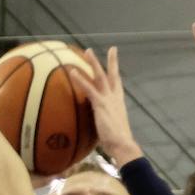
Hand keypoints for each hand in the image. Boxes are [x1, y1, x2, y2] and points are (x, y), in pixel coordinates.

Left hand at [67, 47, 141, 165]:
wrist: (122, 145)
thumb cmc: (117, 143)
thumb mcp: (111, 130)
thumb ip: (104, 123)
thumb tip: (99, 128)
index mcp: (119, 103)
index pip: (117, 84)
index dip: (116, 72)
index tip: (115, 61)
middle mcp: (115, 98)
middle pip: (112, 75)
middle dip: (111, 61)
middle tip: (111, 49)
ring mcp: (108, 100)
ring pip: (101, 76)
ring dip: (94, 63)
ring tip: (87, 51)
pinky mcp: (101, 104)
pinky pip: (89, 89)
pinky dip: (81, 79)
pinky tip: (72, 72)